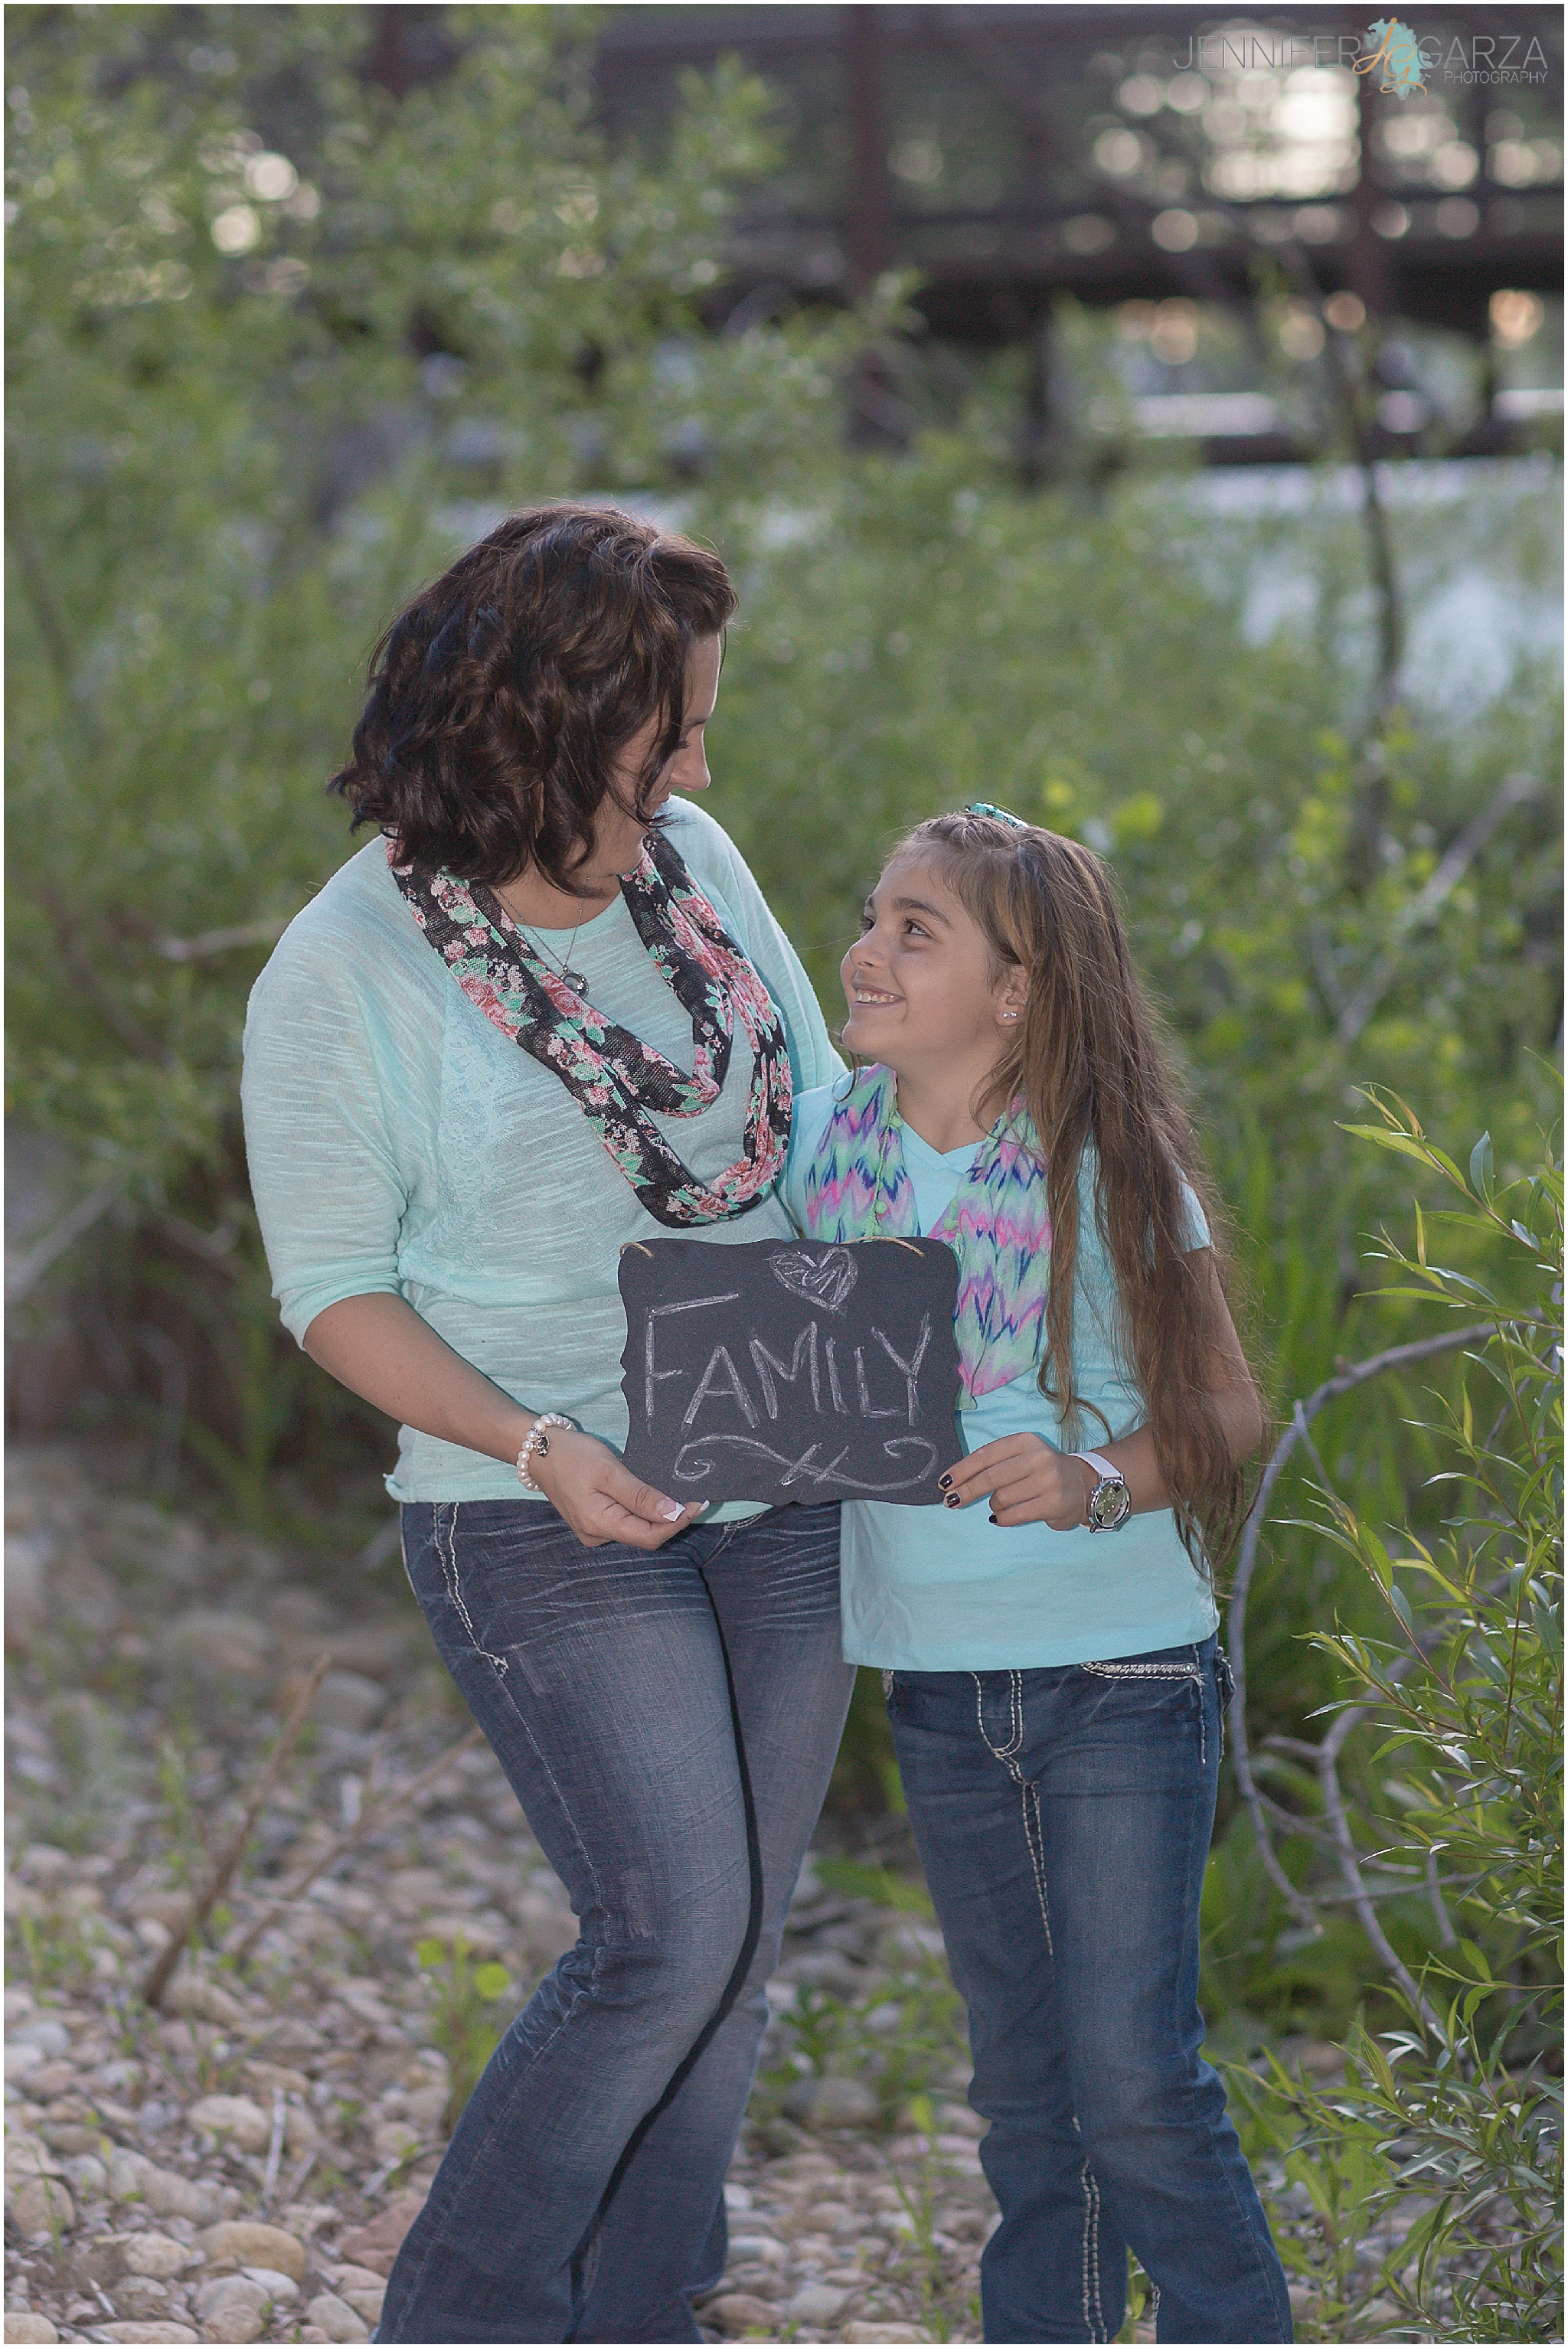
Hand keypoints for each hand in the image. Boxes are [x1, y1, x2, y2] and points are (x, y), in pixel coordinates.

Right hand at [528, 1427, 702, 1550]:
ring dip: (658, 1517)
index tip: (698, 1503)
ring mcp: (593, 1530)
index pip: (650, 1536)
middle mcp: (596, 1535)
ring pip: (636, 1530)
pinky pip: (625, 1523)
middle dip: (672, 1520)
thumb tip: (673, 1513)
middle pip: (644, 1536)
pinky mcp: (592, 1521)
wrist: (537, 1450)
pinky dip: (643, 1513)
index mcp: (600, 1524)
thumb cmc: (572, 1455)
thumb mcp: (609, 1471)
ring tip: (679, 1496)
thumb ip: (640, 1495)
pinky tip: (654, 1498)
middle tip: (695, 1498)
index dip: (677, 1523)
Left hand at [938, 1434, 1092, 1530]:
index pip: (986, 1455)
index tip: (944, 1482)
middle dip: (966, 1491)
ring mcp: (1048, 1481)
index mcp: (1025, 1441)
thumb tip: (954, 1482)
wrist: (1081, 1485)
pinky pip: (1013, 1515)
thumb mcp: (1020, 1456)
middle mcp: (1038, 1457)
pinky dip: (1001, 1519)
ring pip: (1001, 1498)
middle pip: (991, 1477)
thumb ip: (992, 1464)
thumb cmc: (1040, 1471)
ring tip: (1001, 1504)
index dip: (962, 1470)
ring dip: (993, 1505)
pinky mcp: (1053, 1504)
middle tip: (950, 1501)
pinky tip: (1000, 1518)